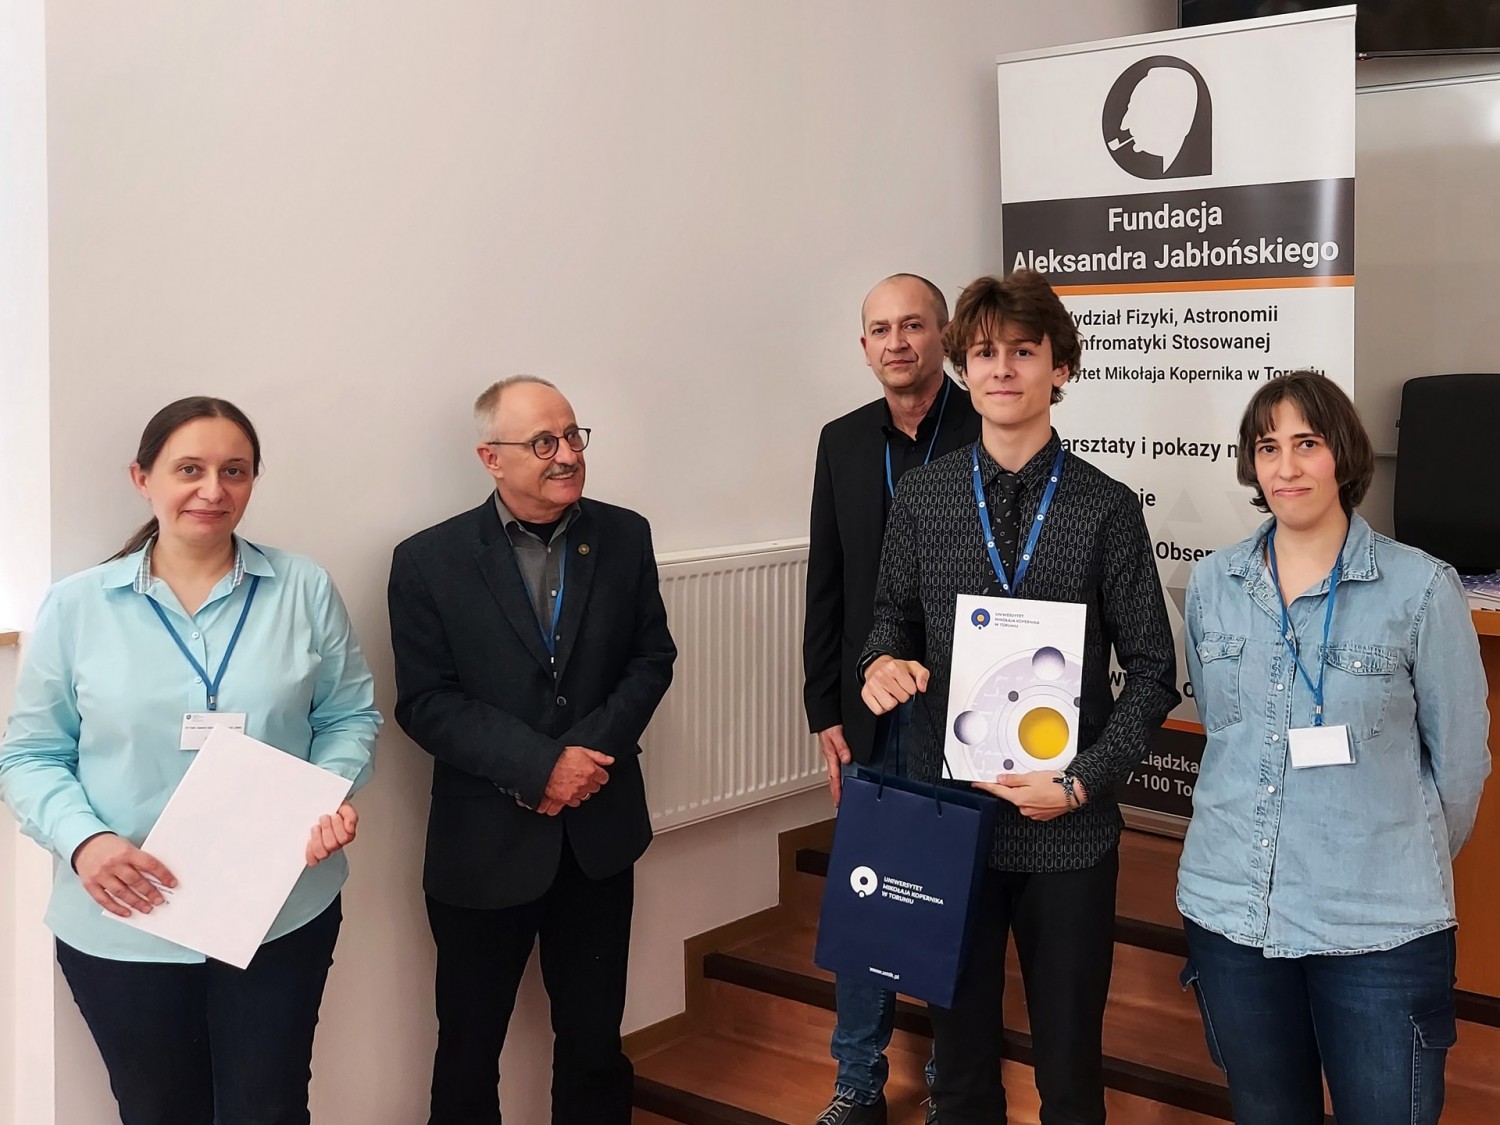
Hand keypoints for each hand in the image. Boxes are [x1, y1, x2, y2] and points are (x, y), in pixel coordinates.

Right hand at [72, 833, 176, 917]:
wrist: (85, 843)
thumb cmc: (112, 846)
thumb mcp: (127, 847)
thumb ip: (139, 860)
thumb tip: (156, 879)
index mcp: (126, 852)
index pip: (149, 864)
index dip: (162, 874)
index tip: (172, 883)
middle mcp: (113, 863)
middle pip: (135, 880)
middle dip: (149, 892)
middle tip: (159, 901)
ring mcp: (100, 875)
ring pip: (121, 892)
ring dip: (135, 902)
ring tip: (147, 909)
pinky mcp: (90, 884)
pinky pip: (104, 899)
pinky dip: (116, 908)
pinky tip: (127, 912)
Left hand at [306, 802, 357, 866]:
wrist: (319, 807)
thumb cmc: (330, 808)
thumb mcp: (343, 806)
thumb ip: (350, 814)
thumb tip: (350, 825)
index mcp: (346, 833)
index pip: (345, 838)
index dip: (338, 826)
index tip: (334, 815)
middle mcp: (336, 843)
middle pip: (332, 845)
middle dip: (326, 828)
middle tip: (323, 818)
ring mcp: (325, 849)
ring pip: (323, 853)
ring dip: (317, 838)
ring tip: (316, 827)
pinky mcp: (313, 853)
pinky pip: (313, 860)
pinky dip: (309, 852)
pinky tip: (309, 841)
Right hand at [543, 745, 612, 809]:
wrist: (542, 763)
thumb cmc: (559, 756)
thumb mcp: (581, 750)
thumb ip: (598, 756)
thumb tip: (610, 761)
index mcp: (591, 771)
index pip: (603, 778)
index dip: (598, 775)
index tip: (593, 773)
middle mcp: (584, 785)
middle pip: (593, 789)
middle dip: (588, 784)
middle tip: (579, 777)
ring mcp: (573, 794)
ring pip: (582, 798)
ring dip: (577, 793)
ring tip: (569, 784)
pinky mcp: (562, 800)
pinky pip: (567, 806)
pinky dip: (563, 802)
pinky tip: (561, 796)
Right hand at [817, 725, 852, 805]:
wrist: (824, 715)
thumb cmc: (828, 723)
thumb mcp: (836, 734)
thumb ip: (842, 746)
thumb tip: (847, 759)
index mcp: (830, 755)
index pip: (834, 777)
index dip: (836, 790)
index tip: (838, 801)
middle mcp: (832, 757)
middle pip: (833, 778)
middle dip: (835, 791)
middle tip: (838, 803)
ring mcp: (833, 754)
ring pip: (835, 773)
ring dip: (837, 784)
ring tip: (841, 794)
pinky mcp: (836, 751)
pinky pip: (838, 766)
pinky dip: (840, 774)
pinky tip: (845, 775)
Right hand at [860, 656, 929, 715]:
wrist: (876, 666)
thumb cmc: (895, 669)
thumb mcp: (912, 667)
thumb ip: (922, 675)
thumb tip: (922, 687)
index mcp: (894, 667)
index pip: (911, 690)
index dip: (911, 689)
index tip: (906, 684)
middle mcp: (881, 675)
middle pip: (901, 699)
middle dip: (902, 696)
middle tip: (898, 689)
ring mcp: (872, 685)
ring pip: (889, 706)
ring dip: (892, 702)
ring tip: (891, 694)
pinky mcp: (865, 694)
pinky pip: (878, 710)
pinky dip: (882, 707)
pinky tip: (883, 698)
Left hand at [973, 772, 1088, 821]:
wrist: (1075, 793)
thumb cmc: (1056, 784)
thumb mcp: (1031, 776)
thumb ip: (1014, 779)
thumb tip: (1000, 779)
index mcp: (1019, 798)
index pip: (997, 790)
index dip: (985, 786)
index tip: (976, 784)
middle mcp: (1024, 808)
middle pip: (1011, 795)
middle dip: (1015, 786)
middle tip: (1028, 778)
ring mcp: (1033, 813)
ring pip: (1023, 799)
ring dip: (1027, 792)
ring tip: (1041, 784)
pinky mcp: (1042, 815)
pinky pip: (1032, 805)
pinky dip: (1035, 797)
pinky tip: (1044, 792)